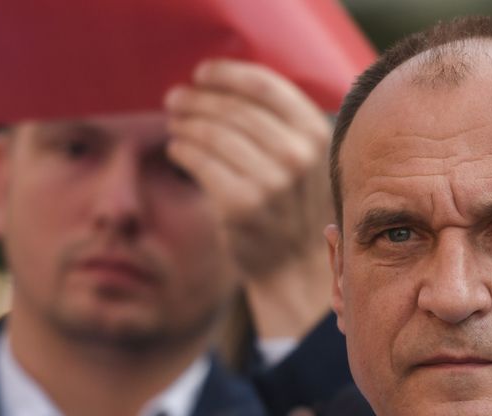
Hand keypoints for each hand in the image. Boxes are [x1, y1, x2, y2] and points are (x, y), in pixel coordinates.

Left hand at [165, 59, 333, 280]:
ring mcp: (271, 183)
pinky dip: (181, 150)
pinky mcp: (241, 206)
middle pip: (233, 108)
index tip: (202, 74)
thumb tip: (220, 83)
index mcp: (316, 135)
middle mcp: (297, 156)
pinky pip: (199, 163)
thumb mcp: (305, 158)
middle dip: (197, 99)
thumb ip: (279, 122)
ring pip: (212, 133)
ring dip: (185, 123)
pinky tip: (177, 150)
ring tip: (175, 123)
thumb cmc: (291, 204)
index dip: (227, 74)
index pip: (265, 86)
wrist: (295, 265)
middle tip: (176, 98)